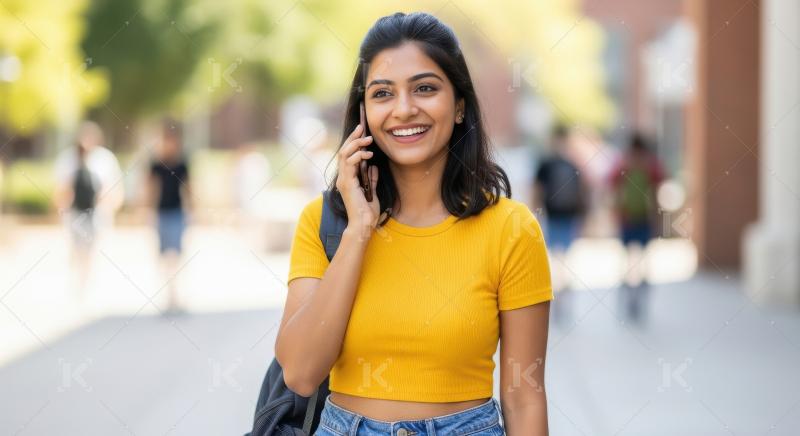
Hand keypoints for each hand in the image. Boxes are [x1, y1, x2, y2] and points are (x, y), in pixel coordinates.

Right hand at [335, 123, 379, 239]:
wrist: (363, 224)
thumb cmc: (367, 211)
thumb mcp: (372, 191)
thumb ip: (371, 178)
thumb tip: (372, 167)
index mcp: (348, 179)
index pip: (348, 155)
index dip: (354, 142)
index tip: (363, 133)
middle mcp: (343, 178)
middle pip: (344, 151)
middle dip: (353, 138)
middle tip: (362, 128)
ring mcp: (343, 180)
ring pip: (345, 154)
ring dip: (356, 144)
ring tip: (368, 140)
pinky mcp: (346, 183)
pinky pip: (349, 163)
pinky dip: (358, 156)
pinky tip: (368, 154)